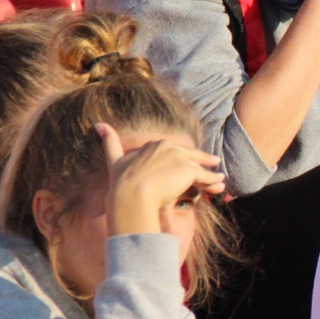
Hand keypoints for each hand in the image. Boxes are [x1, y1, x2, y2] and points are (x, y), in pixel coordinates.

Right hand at [96, 122, 224, 235]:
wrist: (131, 195)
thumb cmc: (122, 182)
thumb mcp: (114, 160)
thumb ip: (110, 142)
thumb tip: (98, 124)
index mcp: (154, 144)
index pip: (174, 151)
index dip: (183, 158)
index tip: (190, 162)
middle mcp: (168, 147)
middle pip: (190, 156)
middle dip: (203, 161)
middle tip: (214, 164)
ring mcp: (179, 157)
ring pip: (200, 167)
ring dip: (212, 175)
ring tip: (221, 180)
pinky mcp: (188, 170)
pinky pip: (206, 177)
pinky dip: (214, 182)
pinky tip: (221, 186)